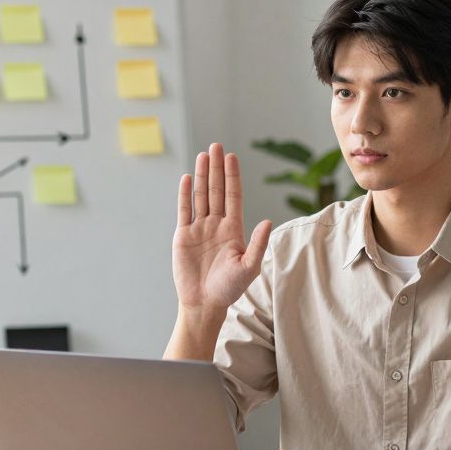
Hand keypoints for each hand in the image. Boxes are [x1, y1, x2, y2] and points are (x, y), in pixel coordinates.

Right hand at [172, 143, 271, 317]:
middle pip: (217, 190)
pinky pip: (184, 210)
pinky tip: (188, 178)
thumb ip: (257, 244)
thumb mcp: (248, 267)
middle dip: (217, 168)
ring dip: (202, 176)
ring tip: (203, 155)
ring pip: (201, 196)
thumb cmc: (229, 289)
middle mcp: (216, 225)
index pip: (233, 196)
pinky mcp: (183, 236)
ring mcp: (199, 229)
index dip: (232, 176)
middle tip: (216, 146)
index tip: (232, 157)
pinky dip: (186, 194)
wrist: (204, 303)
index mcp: (234, 229)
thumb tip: (267, 221)